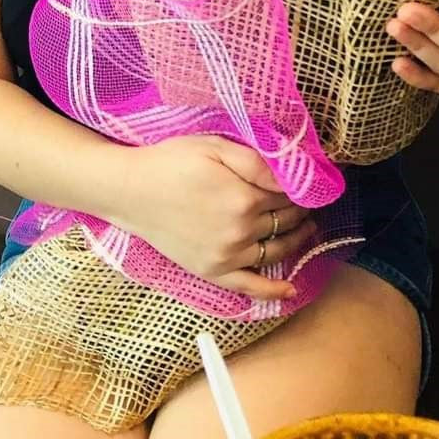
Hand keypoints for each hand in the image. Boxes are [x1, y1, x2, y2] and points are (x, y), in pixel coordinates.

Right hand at [112, 135, 313, 301]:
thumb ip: (256, 162)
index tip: (306, 181)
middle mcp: (240, 231)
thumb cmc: (171, 162)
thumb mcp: (215, 147)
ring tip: (308, 228)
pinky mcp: (212, 271)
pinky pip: (250, 286)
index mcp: (244, 197)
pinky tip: (291, 288)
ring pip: (276, 250)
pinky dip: (273, 291)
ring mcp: (227, 255)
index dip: (298, 187)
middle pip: (285, 221)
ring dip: (298, 240)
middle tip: (308, 201)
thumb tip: (293, 175)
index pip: (287, 194)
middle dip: (300, 210)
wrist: (131, 190)